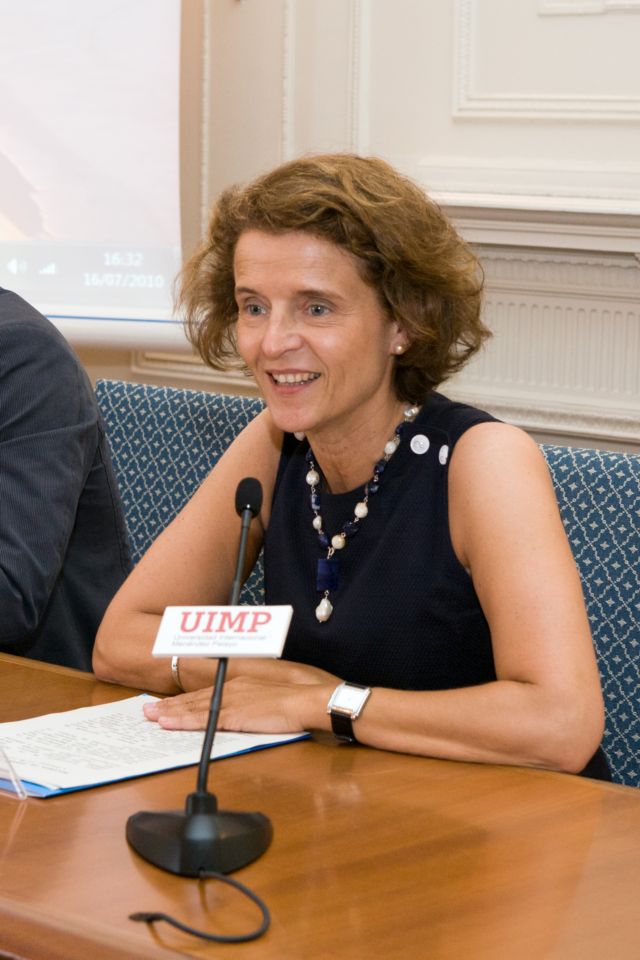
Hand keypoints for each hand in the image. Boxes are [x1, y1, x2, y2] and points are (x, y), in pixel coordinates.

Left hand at [143, 671, 334, 733]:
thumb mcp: (266, 702)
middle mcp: (231, 689)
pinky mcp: (234, 714)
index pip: (205, 695)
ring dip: (170, 713)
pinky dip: (183, 721)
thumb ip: (249, 709)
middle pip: (194, 699)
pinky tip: (169, 724)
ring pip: (193, 708)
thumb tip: (239, 719)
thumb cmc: (293, 705)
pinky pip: (202, 719)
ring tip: (150, 718)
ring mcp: (231, 701)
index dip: (184, 702)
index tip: (167, 706)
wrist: (307, 702)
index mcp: (239, 686)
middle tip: (148, 711)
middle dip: (170, 706)